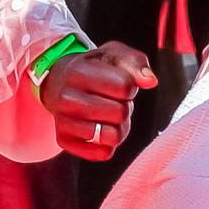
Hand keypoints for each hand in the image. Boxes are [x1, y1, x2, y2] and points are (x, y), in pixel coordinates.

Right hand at [35, 38, 160, 161]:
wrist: (58, 82)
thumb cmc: (93, 68)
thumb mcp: (113, 55)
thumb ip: (136, 63)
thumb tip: (150, 81)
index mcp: (77, 72)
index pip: (124, 86)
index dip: (129, 86)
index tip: (118, 84)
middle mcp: (66, 98)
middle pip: (120, 113)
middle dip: (124, 107)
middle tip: (112, 100)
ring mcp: (63, 121)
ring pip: (113, 136)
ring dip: (118, 127)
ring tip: (108, 115)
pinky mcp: (64, 141)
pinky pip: (103, 153)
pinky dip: (108, 143)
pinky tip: (99, 128)